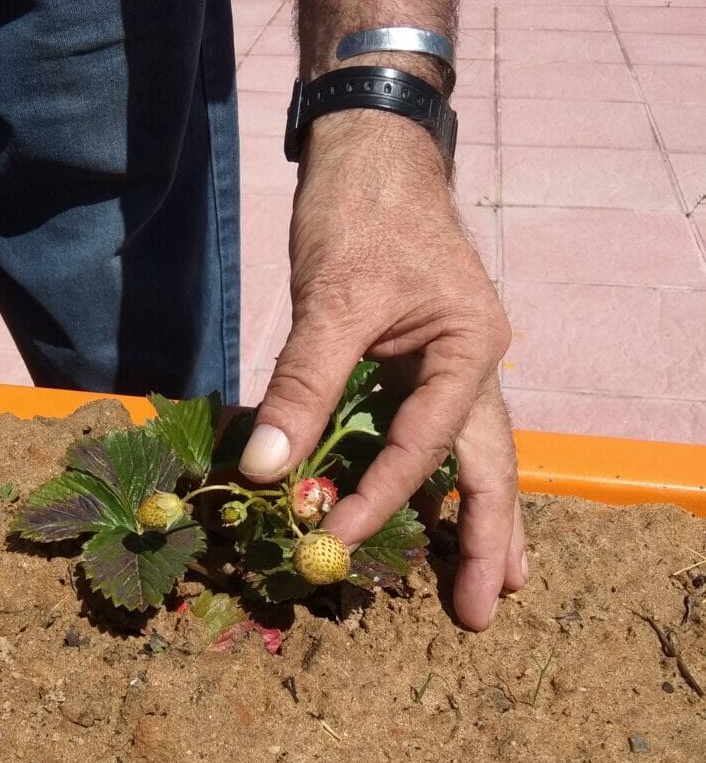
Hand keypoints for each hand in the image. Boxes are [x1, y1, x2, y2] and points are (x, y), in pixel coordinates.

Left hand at [239, 112, 526, 629]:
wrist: (370, 152)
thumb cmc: (361, 213)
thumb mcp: (332, 299)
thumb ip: (302, 384)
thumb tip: (266, 469)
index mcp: (469, 348)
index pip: (428, 443)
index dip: (382, 497)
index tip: (340, 540)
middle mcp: (473, 367)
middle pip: (488, 467)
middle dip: (489, 540)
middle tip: (485, 611)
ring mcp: (451, 370)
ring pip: (473, 459)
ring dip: (482, 522)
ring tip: (496, 583)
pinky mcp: (418, 370)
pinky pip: (432, 439)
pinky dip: (436, 484)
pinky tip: (443, 520)